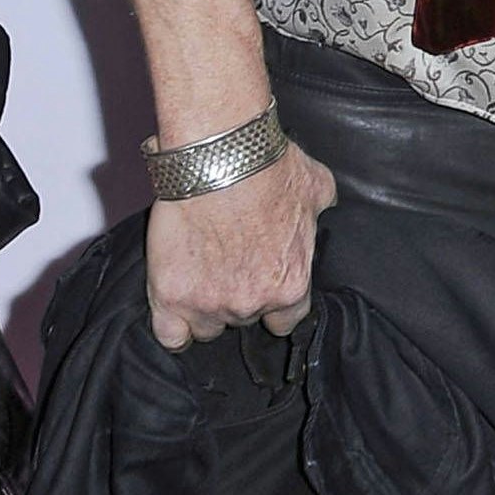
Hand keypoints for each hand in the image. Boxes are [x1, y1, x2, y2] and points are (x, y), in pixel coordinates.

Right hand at [144, 140, 336, 349]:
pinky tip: (177, 312)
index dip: (276, 305)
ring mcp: (208, 303)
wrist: (220, 159)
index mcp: (291, 284)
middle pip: (245, 319)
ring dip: (206, 310)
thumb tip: (325, 209)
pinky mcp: (169, 296)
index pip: (287, 319)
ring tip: (203, 279)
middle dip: (240, 297)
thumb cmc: (268, 170)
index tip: (266, 289)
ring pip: (208, 327)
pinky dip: (173, 328)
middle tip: (231, 267)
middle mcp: (251, 303)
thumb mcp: (316, 189)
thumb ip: (320, 211)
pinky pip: (171, 336)